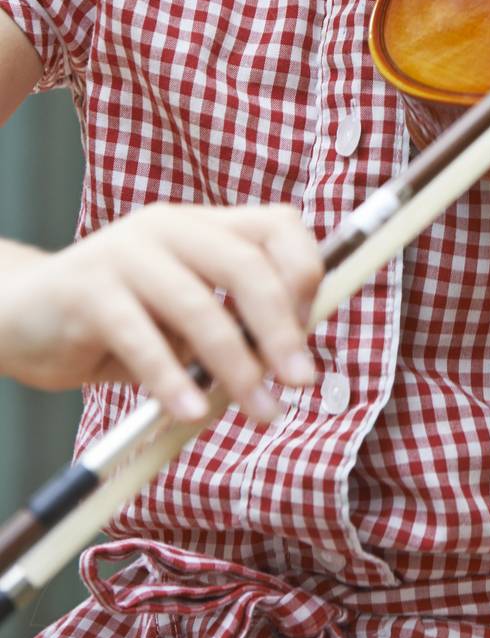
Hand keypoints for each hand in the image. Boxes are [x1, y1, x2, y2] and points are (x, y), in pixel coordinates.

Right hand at [0, 204, 322, 421]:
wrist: (18, 315)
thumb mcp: (181, 314)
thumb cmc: (114, 320)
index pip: (278, 226)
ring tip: (262, 411)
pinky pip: (141, 339)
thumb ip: (229, 321)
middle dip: (283, 328)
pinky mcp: (88, 289)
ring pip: (198, 306)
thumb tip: (293, 359)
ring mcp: (126, 253)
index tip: (312, 331)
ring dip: (238, 367)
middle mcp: (170, 227)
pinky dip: (173, 380)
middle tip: (302, 381)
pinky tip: (192, 412)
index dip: (305, 275)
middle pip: (247, 265)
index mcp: (202, 225)